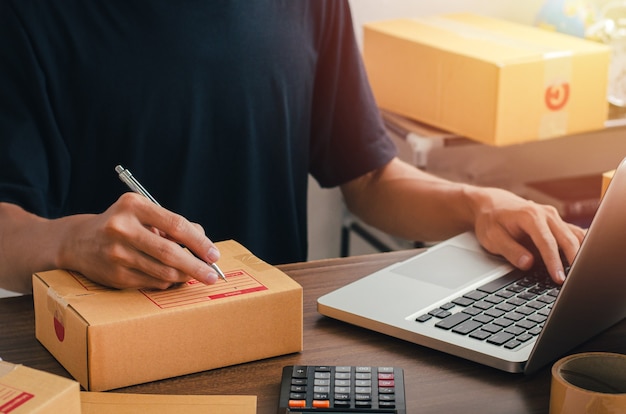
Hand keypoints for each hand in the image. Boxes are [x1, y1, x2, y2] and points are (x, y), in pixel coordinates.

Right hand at [59, 193, 219, 288]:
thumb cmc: (123, 225)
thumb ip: (174, 225)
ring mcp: (116, 253)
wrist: (78, 241)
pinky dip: (165, 282)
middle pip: (170, 253)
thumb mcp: (145, 214)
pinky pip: (151, 283)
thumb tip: (204, 245)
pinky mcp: (114, 275)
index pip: (176, 225)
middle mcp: (122, 228)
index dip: (199, 242)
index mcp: (133, 206)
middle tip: (212, 275)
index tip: (214, 254)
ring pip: (162, 272)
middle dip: (196, 266)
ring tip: (192, 275)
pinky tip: (168, 277)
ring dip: (183, 276)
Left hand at [469, 187, 585, 283]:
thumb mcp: (492, 237)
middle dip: (573, 261)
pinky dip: (581, 246)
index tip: (559, 278)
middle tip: (573, 282)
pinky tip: (584, 260)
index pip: (547, 242)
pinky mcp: (557, 222)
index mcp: (530, 216)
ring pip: (575, 236)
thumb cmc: (491, 220)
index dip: (554, 262)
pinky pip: (574, 233)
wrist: (492, 204)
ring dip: (580, 254)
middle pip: (568, 239)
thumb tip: (528, 264)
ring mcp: (554, 217)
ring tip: (580, 274)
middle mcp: (546, 214)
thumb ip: (510, 251)